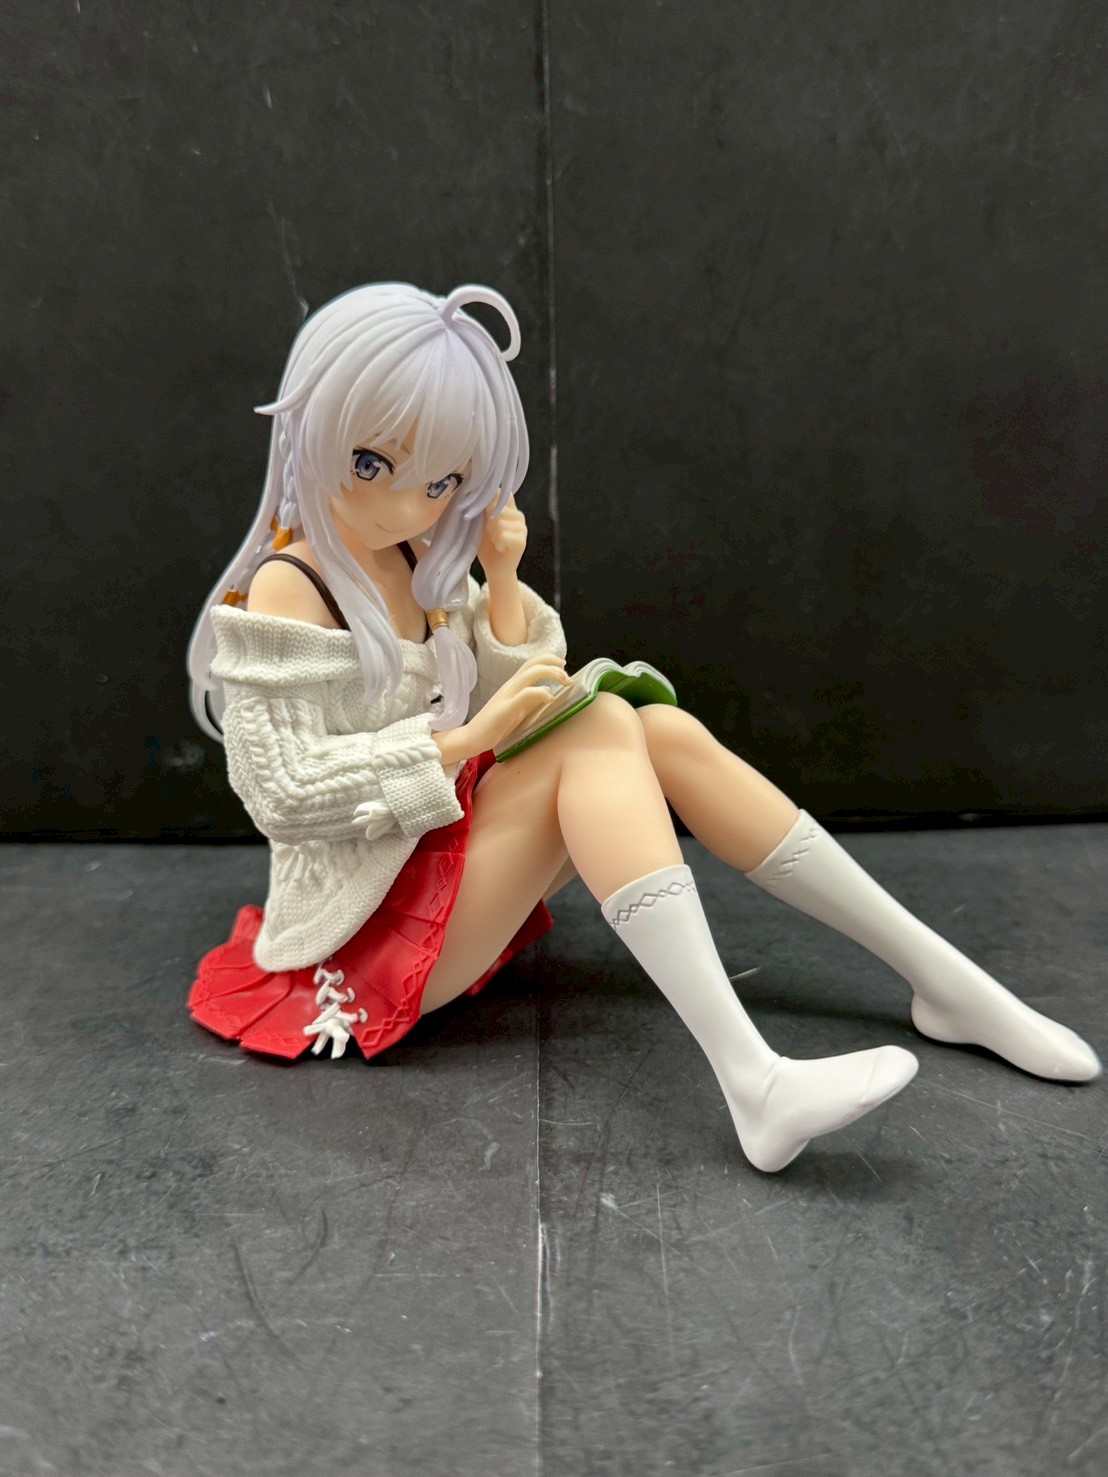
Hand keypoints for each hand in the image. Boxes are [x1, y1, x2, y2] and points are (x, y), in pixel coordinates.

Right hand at [432, 654, 570, 764]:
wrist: (471, 738)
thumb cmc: (494, 726)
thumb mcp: (517, 710)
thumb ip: (530, 701)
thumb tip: (548, 693)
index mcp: (512, 685)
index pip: (531, 664)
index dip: (548, 660)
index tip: (562, 665)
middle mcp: (510, 686)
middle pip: (532, 663)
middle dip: (553, 663)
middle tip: (567, 674)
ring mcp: (507, 695)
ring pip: (531, 673)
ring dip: (551, 673)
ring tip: (565, 682)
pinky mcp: (506, 708)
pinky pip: (526, 694)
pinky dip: (541, 692)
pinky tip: (550, 698)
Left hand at [476, 492, 526, 581]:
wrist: (494, 569)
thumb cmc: (486, 545)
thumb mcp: (482, 524)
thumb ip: (484, 510)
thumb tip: (479, 497)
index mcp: (509, 508)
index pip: (502, 493)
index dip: (490, 499)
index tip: (483, 510)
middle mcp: (518, 515)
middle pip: (498, 508)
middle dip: (489, 522)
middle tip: (490, 533)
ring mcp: (522, 528)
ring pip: (499, 523)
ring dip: (493, 534)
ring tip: (495, 541)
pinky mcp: (522, 541)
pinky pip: (503, 535)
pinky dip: (498, 543)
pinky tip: (501, 548)